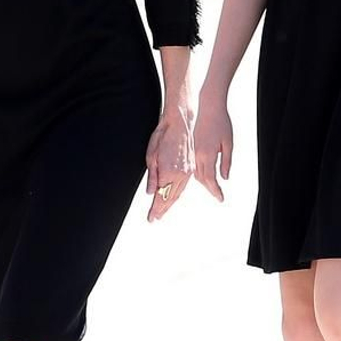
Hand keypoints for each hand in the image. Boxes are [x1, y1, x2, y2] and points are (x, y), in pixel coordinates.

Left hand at [145, 107, 193, 221]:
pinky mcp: (191, 168)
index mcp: (169, 172)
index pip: (161, 196)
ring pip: (178, 193)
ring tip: (162, 211)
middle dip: (162, 209)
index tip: (151, 217)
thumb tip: (150, 192)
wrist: (181, 123)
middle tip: (155, 217)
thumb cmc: (164, 135)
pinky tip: (172, 197)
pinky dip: (177, 194)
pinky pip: (183, 186)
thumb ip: (152, 176)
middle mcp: (180, 174)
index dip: (155, 209)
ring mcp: (187, 172)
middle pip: (170, 198)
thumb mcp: (151, 155)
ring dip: (169, 203)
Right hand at [193, 90, 232, 202]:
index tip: (220, 198)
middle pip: (201, 178)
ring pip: (195, 172)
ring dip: (203, 181)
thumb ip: (226, 162)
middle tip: (218, 195)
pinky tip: (203, 172)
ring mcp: (193, 149)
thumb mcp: (228, 143)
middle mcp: (197, 154)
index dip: (215, 190)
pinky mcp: (191, 145)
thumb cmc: (221, 122)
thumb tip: (224, 177)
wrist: (208, 105)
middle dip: (209, 188)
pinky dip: (198, 171)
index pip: (210, 179)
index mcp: (208, 154)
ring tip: (212, 186)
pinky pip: (192, 163)